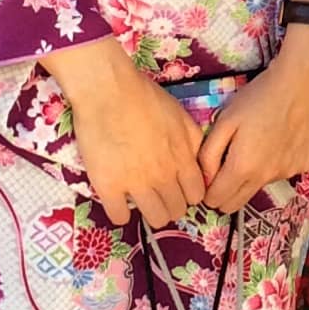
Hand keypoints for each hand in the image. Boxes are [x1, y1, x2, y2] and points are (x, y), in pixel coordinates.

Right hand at [41, 36, 206, 227]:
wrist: (108, 90)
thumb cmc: (145, 98)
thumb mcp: (181, 116)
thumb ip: (194, 142)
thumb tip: (200, 164)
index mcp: (182, 159)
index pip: (196, 195)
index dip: (188, 194)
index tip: (178, 188)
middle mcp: (164, 176)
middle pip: (177, 210)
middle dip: (171, 204)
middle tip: (159, 194)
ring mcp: (136, 184)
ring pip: (155, 219)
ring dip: (151, 212)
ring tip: (141, 200)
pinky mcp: (108, 187)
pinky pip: (120, 217)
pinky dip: (120, 213)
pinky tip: (118, 200)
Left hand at [196, 26, 308, 213]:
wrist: (303, 82)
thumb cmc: (259, 97)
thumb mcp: (225, 120)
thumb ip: (209, 154)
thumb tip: (203, 178)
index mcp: (243, 167)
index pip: (216, 202)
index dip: (207, 191)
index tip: (209, 175)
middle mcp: (267, 178)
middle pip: (236, 204)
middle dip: (225, 191)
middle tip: (226, 165)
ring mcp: (289, 173)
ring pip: (260, 185)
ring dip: (253, 174)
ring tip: (259, 141)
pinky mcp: (305, 165)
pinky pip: (282, 172)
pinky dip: (276, 162)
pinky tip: (280, 138)